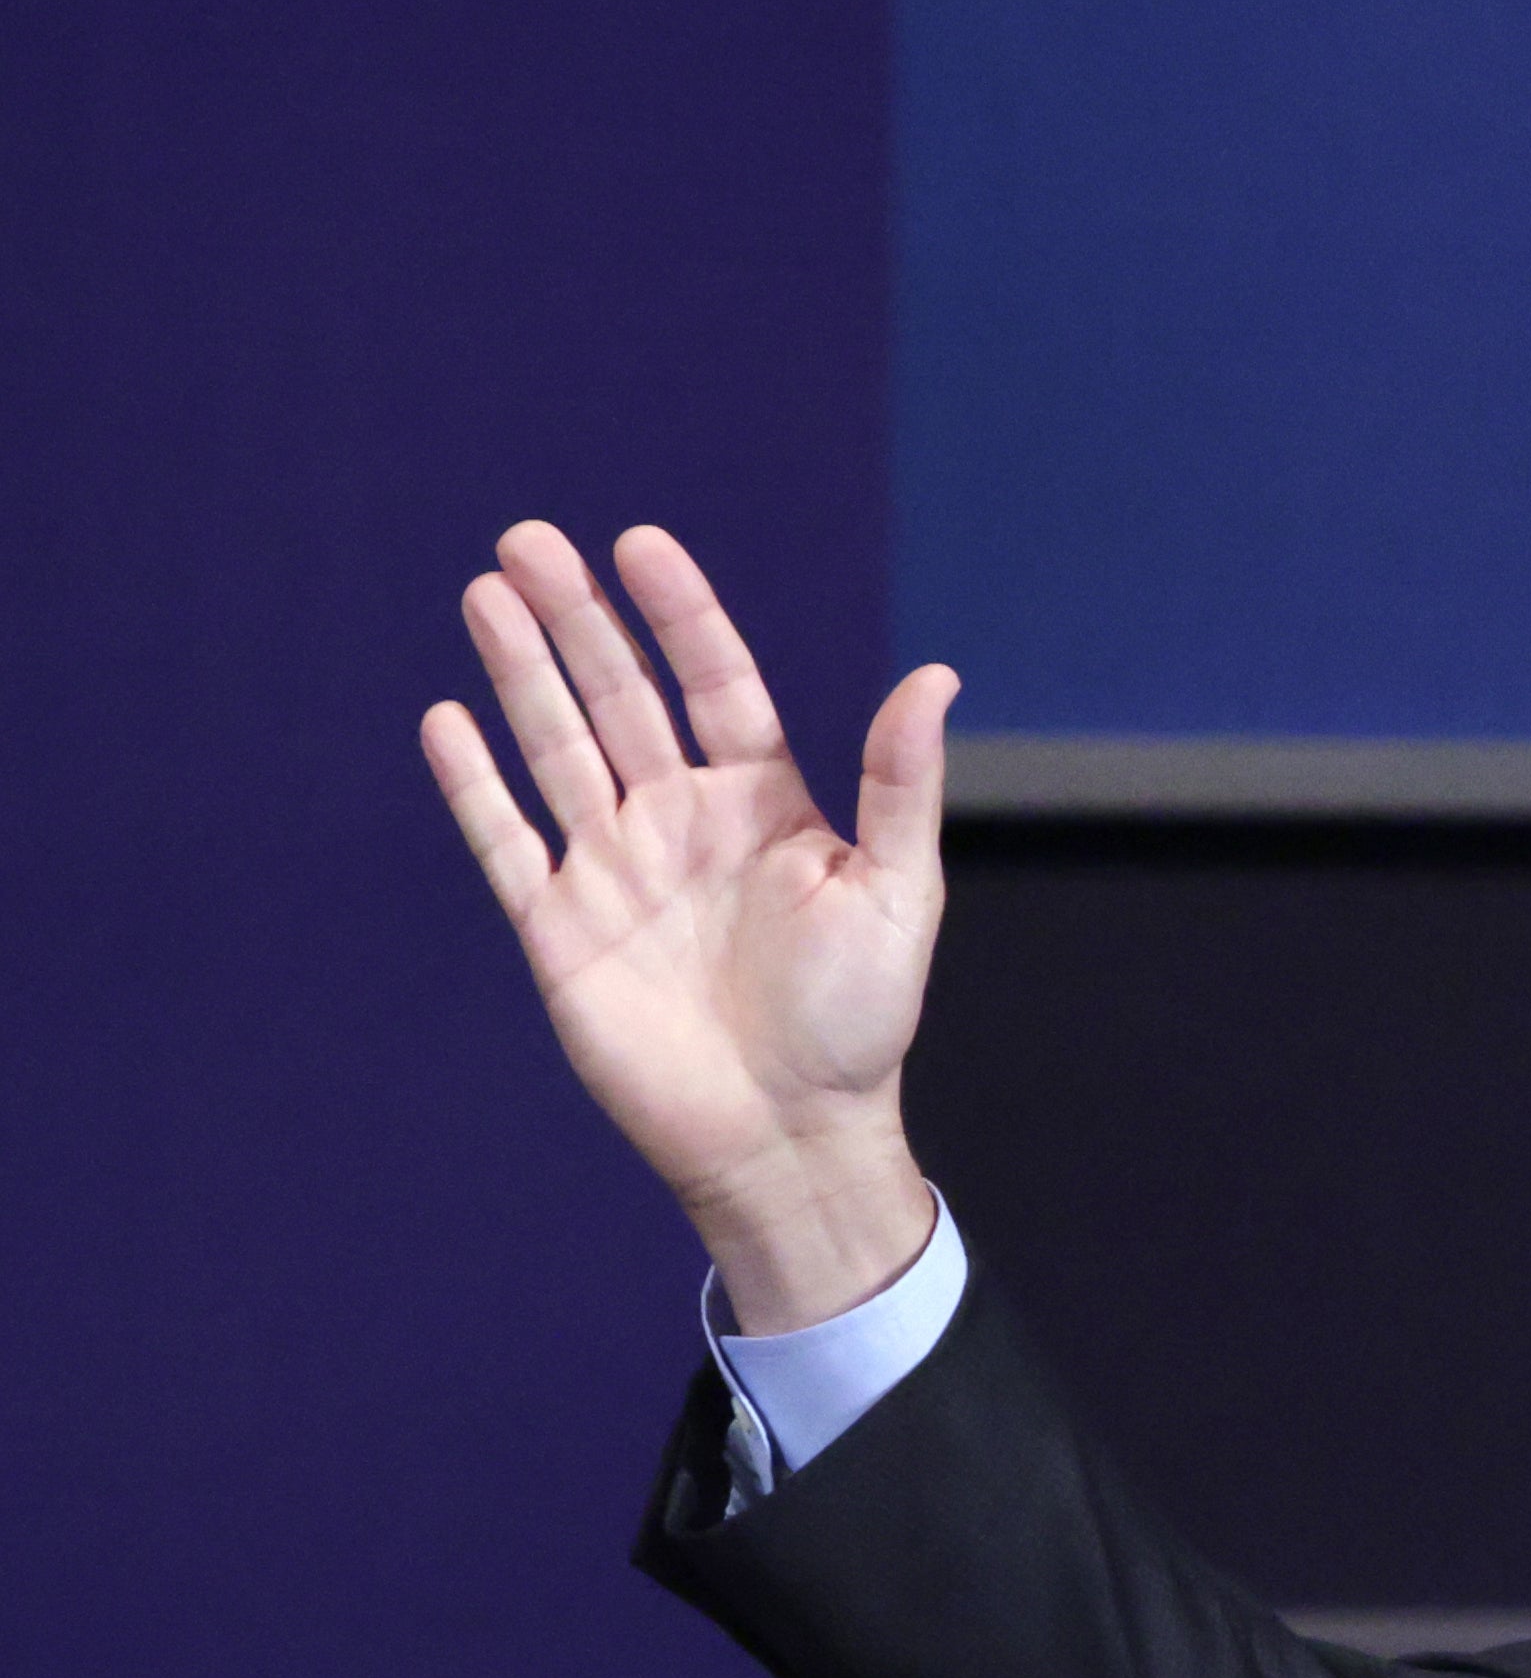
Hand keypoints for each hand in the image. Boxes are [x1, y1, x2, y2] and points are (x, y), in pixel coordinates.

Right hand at [422, 523, 955, 1331]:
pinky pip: (508, 843)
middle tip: (528, 540)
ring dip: (521, 674)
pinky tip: (446, 720)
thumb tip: (937, 673)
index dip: (680, 615)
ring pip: (557, 750)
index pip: (715, 684)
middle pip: (618, 699)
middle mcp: (683, 823)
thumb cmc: (860, 1023)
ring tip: (488, 592)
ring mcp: (616, 871)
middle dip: (577, 620)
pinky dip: (476, 786)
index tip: (640, 544)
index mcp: (765, 806)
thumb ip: (901, 784)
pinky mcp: (561, 930)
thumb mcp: (898, 894)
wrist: (792, 1137)